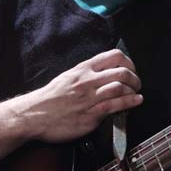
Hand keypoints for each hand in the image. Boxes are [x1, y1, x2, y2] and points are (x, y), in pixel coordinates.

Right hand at [18, 49, 142, 142]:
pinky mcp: (90, 115)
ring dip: (134, 90)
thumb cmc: (51, 98)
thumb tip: (106, 73)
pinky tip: (136, 101)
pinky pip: (115, 105)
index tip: (131, 69)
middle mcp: (88, 80)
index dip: (129, 62)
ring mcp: (89, 97)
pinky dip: (130, 102)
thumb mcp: (69, 76)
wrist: (33, 115)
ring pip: (120, 87)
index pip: (114, 56)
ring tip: (137, 93)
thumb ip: (88, 73)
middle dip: (135, 78)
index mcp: (83, 68)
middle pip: (122, 71)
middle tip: (137, 84)